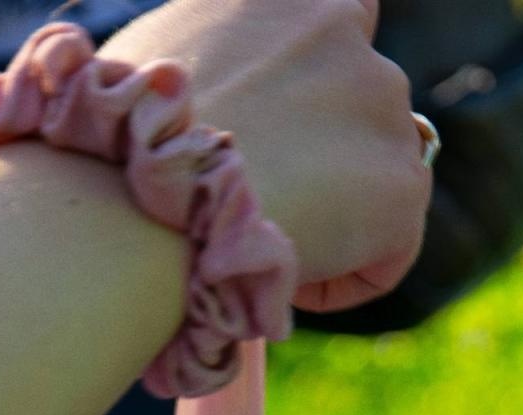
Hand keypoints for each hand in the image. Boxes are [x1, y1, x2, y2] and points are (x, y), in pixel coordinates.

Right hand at [100, 0, 428, 309]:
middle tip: (256, 198)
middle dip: (323, 152)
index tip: (279, 132)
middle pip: (363, 105)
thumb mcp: (164, 59)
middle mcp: (350, 31)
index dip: (316, 84)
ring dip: (334, 211)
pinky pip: (389, 250)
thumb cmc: (119, 143)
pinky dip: (344, 275)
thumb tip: (212, 91)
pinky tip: (287, 280)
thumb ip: (221, 59)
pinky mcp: (403, 186)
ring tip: (261, 242)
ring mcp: (385, 107)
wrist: (137, 202)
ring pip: (377, 178)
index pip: (344, 23)